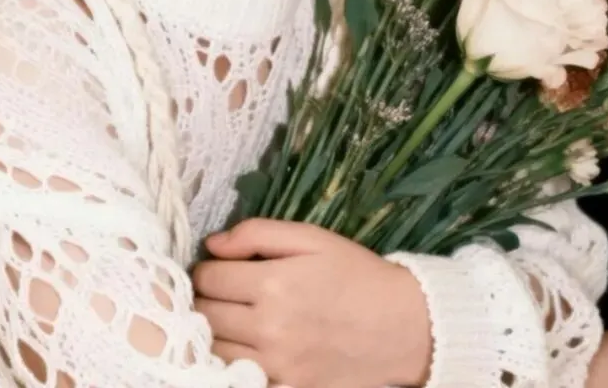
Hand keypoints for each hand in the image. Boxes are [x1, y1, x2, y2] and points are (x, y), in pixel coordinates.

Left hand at [192, 219, 431, 387]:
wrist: (404, 326)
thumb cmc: (356, 274)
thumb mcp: (311, 238)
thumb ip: (257, 233)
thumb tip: (212, 244)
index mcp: (272, 283)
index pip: (207, 277)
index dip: (206, 269)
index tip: (217, 269)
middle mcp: (269, 328)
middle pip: (204, 315)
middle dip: (203, 300)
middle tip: (219, 294)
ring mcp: (278, 366)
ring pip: (214, 350)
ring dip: (214, 333)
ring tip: (229, 320)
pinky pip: (238, 379)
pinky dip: (232, 363)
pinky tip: (244, 348)